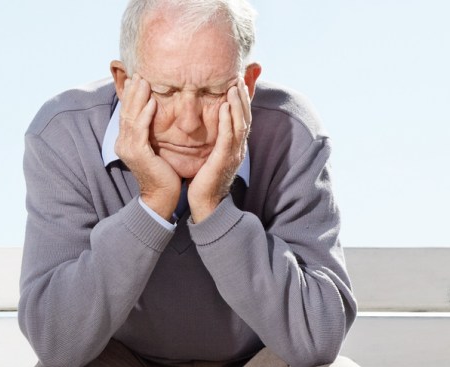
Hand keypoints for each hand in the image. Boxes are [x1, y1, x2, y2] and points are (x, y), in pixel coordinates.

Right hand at [114, 75, 182, 217]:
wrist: (161, 197)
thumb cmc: (162, 172)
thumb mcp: (154, 148)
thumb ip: (151, 132)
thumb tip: (157, 114)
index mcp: (125, 141)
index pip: (127, 113)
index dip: (130, 95)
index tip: (136, 78)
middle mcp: (123, 143)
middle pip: (126, 111)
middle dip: (132, 91)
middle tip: (139, 73)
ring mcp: (128, 148)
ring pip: (131, 117)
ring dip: (138, 97)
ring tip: (144, 81)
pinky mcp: (138, 153)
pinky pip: (140, 129)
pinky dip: (145, 114)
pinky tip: (152, 102)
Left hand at [188, 77, 251, 222]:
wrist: (205, 205)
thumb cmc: (204, 181)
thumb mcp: (210, 156)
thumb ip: (212, 141)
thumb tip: (207, 128)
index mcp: (235, 146)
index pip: (242, 118)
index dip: (242, 100)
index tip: (238, 82)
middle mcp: (238, 148)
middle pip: (246, 117)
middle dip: (244, 96)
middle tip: (240, 77)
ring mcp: (234, 154)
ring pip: (241, 123)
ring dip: (239, 104)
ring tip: (235, 86)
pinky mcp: (224, 160)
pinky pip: (229, 136)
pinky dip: (229, 120)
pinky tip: (226, 106)